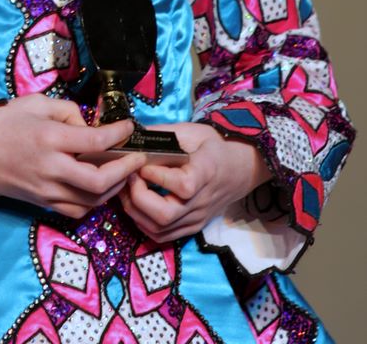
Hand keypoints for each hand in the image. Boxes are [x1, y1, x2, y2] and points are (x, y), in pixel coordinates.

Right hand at [0, 95, 146, 218]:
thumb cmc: (1, 122)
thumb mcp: (35, 103)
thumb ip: (67, 111)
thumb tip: (88, 127)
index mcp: (49, 138)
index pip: (95, 140)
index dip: (119, 135)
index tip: (129, 128)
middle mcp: (50, 168)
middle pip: (99, 180)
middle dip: (125, 170)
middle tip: (136, 158)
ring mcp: (45, 190)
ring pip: (91, 201)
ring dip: (113, 188)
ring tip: (122, 173)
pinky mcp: (40, 203)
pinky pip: (75, 210)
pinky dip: (93, 202)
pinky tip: (98, 188)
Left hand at [119, 122, 269, 242]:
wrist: (240, 169)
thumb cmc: (213, 146)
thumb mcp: (192, 131)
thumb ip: (163, 133)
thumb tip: (130, 134)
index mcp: (206, 173)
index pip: (183, 186)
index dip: (157, 176)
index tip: (141, 162)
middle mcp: (201, 202)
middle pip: (165, 215)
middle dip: (138, 197)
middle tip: (129, 176)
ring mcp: (197, 219)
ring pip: (159, 229)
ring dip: (135, 211)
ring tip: (126, 188)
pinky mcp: (192, 227)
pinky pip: (162, 235)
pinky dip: (142, 222)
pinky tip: (136, 204)